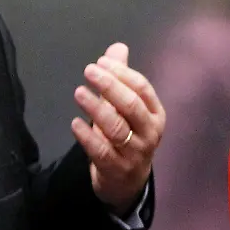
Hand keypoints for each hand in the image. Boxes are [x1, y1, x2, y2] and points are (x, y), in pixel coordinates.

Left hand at [71, 43, 165, 215]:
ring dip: (95, 108)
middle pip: (131, 105)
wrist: (127, 183)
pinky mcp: (116, 169)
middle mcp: (149, 133)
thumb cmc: (128, 136)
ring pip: (116, 127)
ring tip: (79, 92)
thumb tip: (118, 47)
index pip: (142, 89)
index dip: (122, 73)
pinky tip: (75, 123)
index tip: (101, 62)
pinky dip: (87, 136)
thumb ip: (122, 78)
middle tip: (89, 71)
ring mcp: (134, 153)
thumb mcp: (127, 109)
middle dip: (110, 85)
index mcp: (155, 114)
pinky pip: (101, 151)